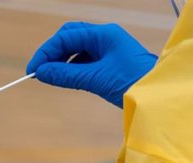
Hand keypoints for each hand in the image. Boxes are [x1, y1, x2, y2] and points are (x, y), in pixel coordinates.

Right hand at [26, 22, 156, 107]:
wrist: (159, 98)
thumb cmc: (133, 83)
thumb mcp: (96, 79)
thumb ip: (66, 75)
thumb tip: (40, 73)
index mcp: (104, 35)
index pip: (66, 37)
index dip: (46, 53)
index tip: (33, 70)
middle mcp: (106, 38)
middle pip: (70, 37)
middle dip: (53, 53)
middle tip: (40, 71)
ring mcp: (109, 50)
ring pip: (77, 49)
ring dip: (62, 61)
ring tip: (51, 77)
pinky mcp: (111, 63)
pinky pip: (85, 61)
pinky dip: (73, 68)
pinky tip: (67, 79)